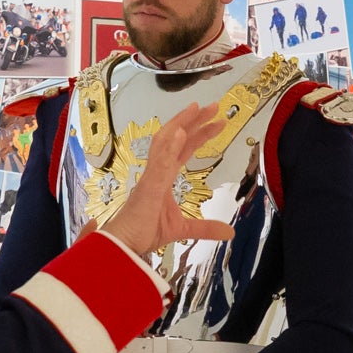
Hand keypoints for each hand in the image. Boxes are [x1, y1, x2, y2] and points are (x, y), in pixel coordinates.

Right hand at [106, 101, 235, 257]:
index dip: (199, 134)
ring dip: (181, 124)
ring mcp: (151, 177)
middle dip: (194, 121)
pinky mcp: (147, 188)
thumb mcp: (183, 228)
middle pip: (175, 139)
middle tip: (214, 106)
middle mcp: (156, 172)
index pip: (183, 149)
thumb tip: (229, 231)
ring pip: (165, 143)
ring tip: (197, 108)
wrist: (123, 246)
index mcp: (163, 177)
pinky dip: (169, 147)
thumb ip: (205, 228)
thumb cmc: (144, 232)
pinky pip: (159, 164)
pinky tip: (180, 133)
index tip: (216, 122)